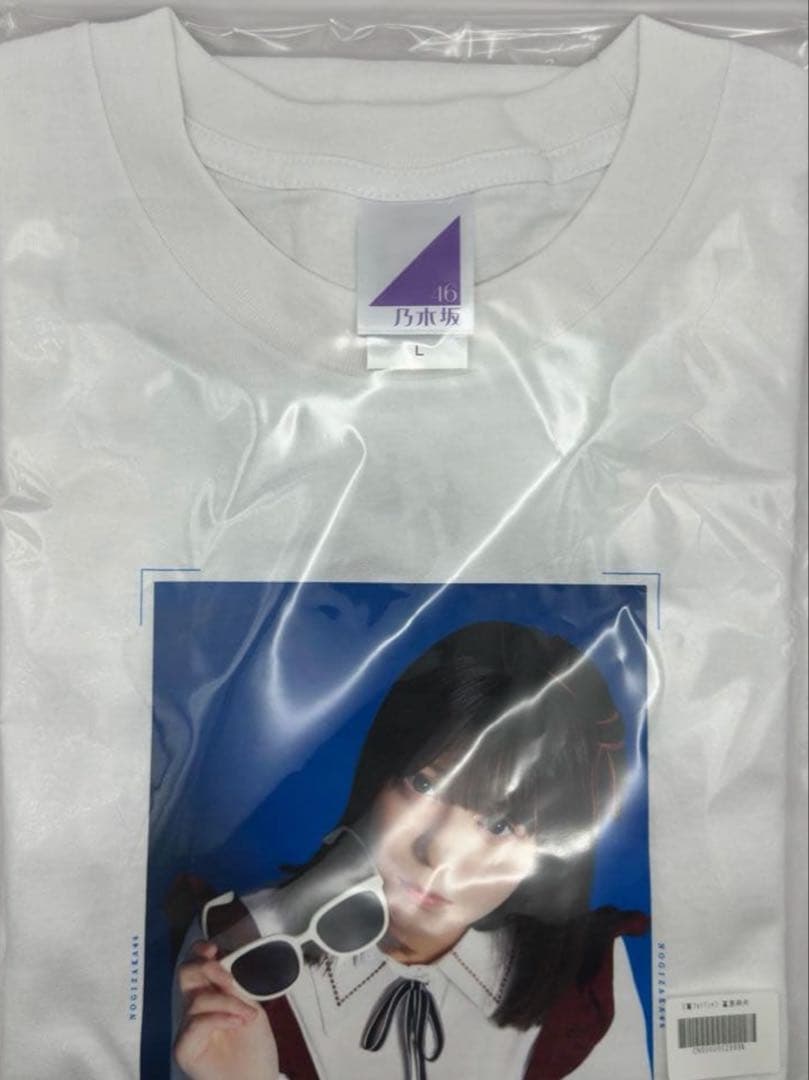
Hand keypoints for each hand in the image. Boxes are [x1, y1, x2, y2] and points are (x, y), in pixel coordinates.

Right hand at [174, 941, 279, 1079]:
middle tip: (229, 981)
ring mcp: (188, 1029)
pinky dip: (220, 1018)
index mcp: (210, 995)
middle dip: (207, 968)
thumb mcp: (250, 1006)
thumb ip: (235, 985)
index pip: (195, 965)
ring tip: (247, 1015)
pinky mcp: (184, 1049)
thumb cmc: (256, 1047)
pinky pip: (196, 1022)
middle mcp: (195, 1009)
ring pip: (197, 998)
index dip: (199, 951)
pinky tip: (237, 1023)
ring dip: (228, 1001)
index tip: (214, 949)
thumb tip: (224, 960)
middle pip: (185, 974)